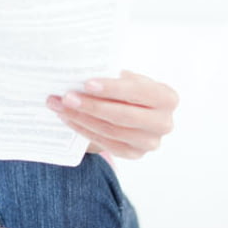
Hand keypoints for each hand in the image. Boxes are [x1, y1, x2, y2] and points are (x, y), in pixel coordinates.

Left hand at [46, 70, 177, 159]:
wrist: (135, 113)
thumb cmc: (130, 91)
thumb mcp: (129, 80)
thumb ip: (114, 77)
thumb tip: (81, 73)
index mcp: (167, 97)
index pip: (138, 91)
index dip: (112, 88)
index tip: (87, 83)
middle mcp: (164, 123)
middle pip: (123, 115)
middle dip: (91, 105)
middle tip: (66, 97)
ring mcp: (150, 142)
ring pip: (111, 131)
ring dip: (82, 118)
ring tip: (61, 106)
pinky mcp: (134, 154)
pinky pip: (106, 143)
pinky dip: (84, 129)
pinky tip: (69, 118)